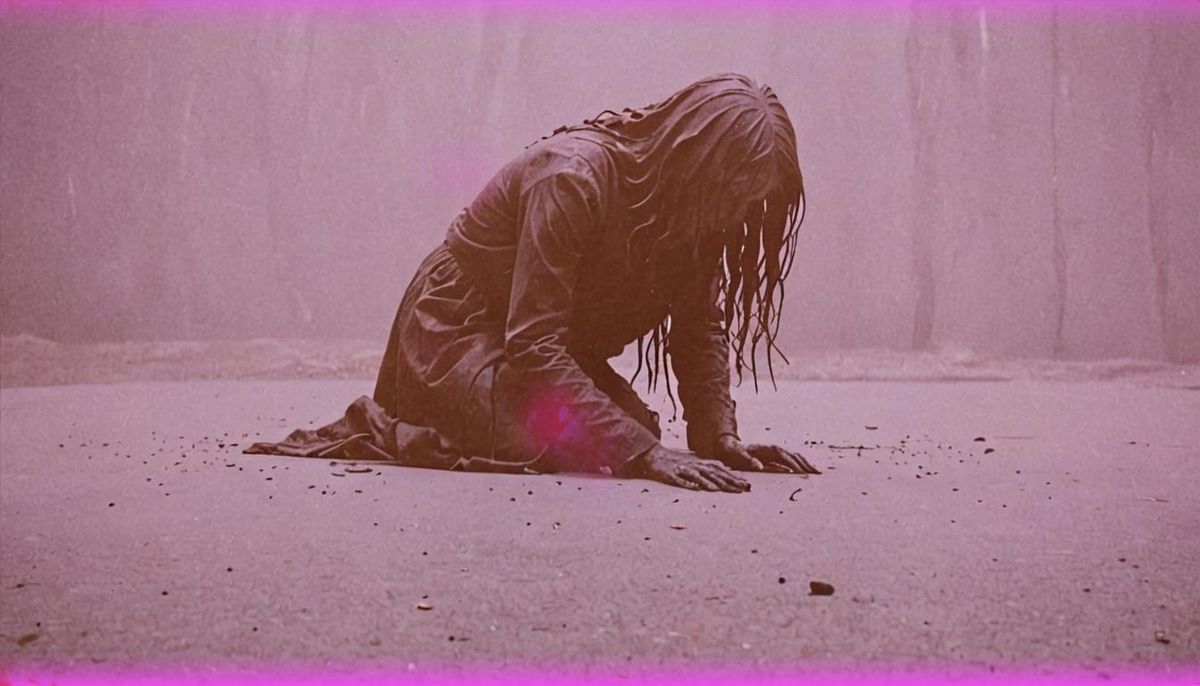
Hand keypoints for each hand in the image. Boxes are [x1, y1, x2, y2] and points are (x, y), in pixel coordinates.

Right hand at [624, 444, 750, 492]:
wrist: (654, 455)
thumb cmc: (676, 461)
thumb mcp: (694, 462)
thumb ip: (708, 466)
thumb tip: (724, 468)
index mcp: (700, 463)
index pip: (720, 470)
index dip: (733, 477)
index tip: (745, 484)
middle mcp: (694, 465)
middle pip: (712, 474)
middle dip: (727, 481)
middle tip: (740, 489)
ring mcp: (682, 470)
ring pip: (697, 476)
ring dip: (708, 483)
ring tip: (719, 490)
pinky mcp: (670, 475)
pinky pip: (680, 480)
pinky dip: (688, 484)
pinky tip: (695, 488)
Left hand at [712, 435, 821, 474]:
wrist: (729, 446)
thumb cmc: (733, 453)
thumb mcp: (737, 457)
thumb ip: (747, 460)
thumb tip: (759, 466)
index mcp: (764, 448)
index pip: (781, 454)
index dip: (791, 462)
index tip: (799, 472)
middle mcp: (772, 448)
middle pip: (792, 454)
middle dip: (804, 463)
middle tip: (817, 473)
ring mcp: (775, 451)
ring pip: (794, 456)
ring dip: (806, 463)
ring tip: (818, 472)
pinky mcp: (775, 456)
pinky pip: (792, 459)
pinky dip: (801, 464)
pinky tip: (809, 470)